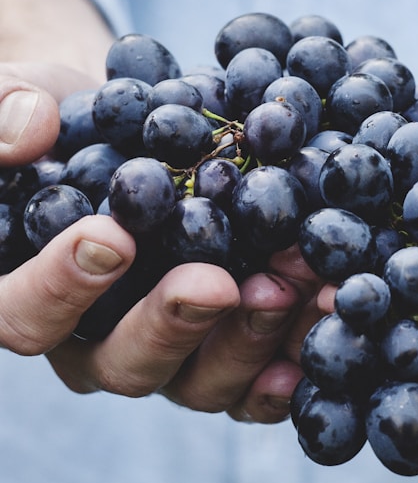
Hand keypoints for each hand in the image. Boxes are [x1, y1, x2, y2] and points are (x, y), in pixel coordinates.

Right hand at [0, 63, 312, 423]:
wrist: (142, 138)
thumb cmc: (78, 124)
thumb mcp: (33, 99)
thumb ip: (11, 108)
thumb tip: (27, 130)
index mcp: (37, 295)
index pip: (26, 314)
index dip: (62, 285)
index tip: (111, 236)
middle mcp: (101, 342)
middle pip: (124, 364)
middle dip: (172, 324)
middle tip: (216, 283)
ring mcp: (171, 355)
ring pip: (198, 382)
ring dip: (247, 340)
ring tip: (289, 286)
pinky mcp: (225, 353)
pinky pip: (254, 383)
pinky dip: (289, 363)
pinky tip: (320, 324)